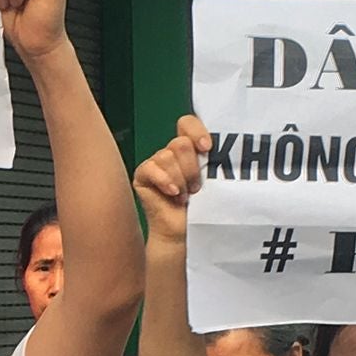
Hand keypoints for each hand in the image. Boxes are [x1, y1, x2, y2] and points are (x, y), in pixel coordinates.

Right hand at [133, 119, 213, 241]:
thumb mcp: (212, 179)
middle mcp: (171, 152)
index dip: (196, 131)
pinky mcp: (143, 175)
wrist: (183, 232)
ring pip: (167, 156)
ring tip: (185, 195)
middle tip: (196, 187)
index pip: (187, 123)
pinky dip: (164, 181)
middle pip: (180, 143)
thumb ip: (211, 160)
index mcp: (188, 148)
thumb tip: (211, 147)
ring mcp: (155, 163)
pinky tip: (173, 194)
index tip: (207, 148)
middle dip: (192, 168)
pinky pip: (151, 168)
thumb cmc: (200, 208)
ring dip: (180, 180)